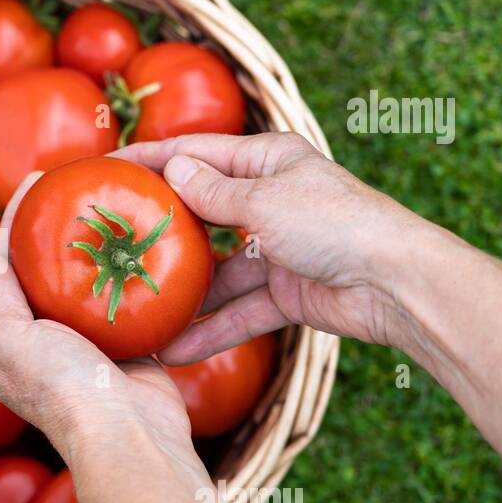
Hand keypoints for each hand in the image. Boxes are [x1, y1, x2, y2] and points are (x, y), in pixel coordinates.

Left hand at [0, 174, 204, 483]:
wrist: (130, 435)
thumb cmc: (63, 389)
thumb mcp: (14, 340)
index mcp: (11, 347)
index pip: (4, 272)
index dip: (14, 226)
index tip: (33, 183)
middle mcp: (48, 347)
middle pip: (47, 277)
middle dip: (57, 235)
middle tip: (75, 191)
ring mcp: (91, 348)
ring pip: (90, 288)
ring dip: (98, 252)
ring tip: (110, 207)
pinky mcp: (132, 350)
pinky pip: (130, 305)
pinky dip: (134, 277)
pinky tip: (143, 244)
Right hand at [112, 132, 426, 363]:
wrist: (398, 284)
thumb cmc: (337, 224)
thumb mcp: (265, 201)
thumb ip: (213, 193)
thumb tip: (172, 168)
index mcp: (267, 161)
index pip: (194, 154)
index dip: (148, 160)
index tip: (103, 168)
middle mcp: (269, 201)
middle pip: (201, 213)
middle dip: (158, 230)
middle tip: (107, 241)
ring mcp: (276, 250)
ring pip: (216, 271)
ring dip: (181, 293)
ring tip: (134, 304)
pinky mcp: (286, 293)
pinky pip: (239, 311)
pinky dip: (212, 329)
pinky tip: (174, 348)